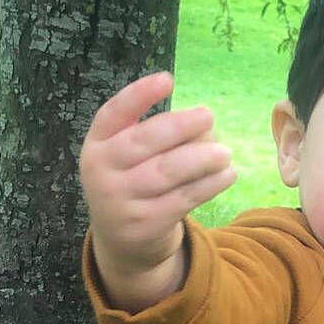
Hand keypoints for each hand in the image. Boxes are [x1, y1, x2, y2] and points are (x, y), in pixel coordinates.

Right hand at [79, 71, 237, 281]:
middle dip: (179, 125)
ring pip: (167, 172)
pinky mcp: (144, 225)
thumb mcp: (126, 157)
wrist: (123, 243)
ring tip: (225, 152)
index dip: (139, 95)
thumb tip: (204, 127)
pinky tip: (227, 174)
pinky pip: (182, 199)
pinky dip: (209, 185)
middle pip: (144, 141)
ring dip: (201, 158)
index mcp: (96, 145)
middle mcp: (101, 172)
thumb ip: (155, 137)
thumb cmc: (133, 183)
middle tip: (208, 116)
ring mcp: (120, 201)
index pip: (113, 114)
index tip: (167, 80)